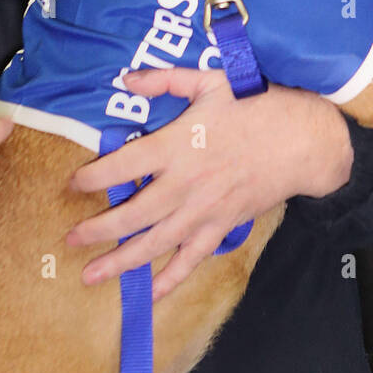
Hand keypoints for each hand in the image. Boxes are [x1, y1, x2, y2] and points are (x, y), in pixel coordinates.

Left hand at [66, 66, 352, 299]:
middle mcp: (184, 184)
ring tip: (91, 275)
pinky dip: (170, 279)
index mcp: (178, 146)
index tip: (73, 185)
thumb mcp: (211, 82)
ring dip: (120, 261)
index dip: (94, 178)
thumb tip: (127, 79)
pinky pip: (191, 259)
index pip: (124, 166)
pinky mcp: (221, 227)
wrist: (302, 141)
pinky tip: (149, 293)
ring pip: (154, 243)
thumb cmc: (256, 106)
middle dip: (98, 230)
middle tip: (70, 240)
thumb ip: (166, 80)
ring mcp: (202, 211)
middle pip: (132, 214)